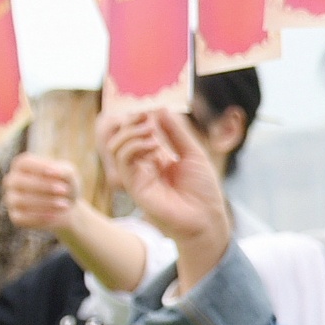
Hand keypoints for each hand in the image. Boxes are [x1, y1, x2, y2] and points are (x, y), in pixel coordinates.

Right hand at [1, 155, 86, 235]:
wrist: (66, 208)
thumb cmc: (65, 186)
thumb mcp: (69, 175)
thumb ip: (63, 170)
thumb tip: (52, 172)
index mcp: (22, 165)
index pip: (24, 163)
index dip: (39, 167)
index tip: (58, 174)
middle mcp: (12, 181)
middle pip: (19, 181)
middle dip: (43, 186)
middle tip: (64, 190)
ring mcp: (11, 199)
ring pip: (20, 200)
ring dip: (44, 202)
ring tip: (64, 204)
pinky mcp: (15, 216)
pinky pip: (22, 217)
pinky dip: (39, 216)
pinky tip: (55, 215)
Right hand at [100, 105, 231, 249]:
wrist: (207, 218)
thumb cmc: (203, 190)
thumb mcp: (192, 153)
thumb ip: (176, 132)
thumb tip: (159, 108)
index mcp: (156, 158)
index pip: (137, 132)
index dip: (139, 117)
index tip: (149, 105)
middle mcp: (143, 166)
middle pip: (122, 137)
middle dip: (131, 121)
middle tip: (145, 113)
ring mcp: (137, 176)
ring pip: (116, 147)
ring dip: (132, 132)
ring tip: (151, 130)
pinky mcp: (135, 186)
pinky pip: (124, 160)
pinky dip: (135, 146)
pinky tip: (153, 145)